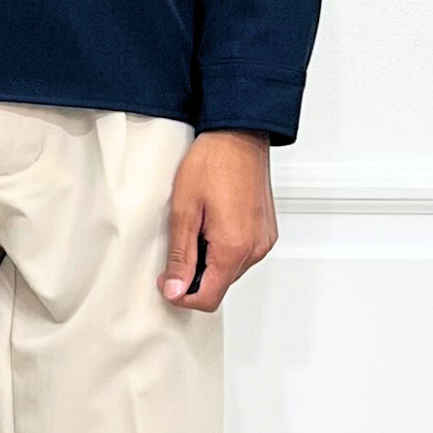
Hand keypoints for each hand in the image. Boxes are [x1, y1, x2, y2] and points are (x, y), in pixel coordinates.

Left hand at [157, 130, 277, 312]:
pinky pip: (242, 254)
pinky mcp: (266, 231)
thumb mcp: (184, 210)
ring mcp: (264, 240)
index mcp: (233, 248)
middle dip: (195, 275)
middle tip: (179, 243)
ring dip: (210, 261)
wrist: (239, 134)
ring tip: (197, 227)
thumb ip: (180, 256)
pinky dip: (224, 248)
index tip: (166, 280)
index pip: (208, 298)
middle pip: (219, 285)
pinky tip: (213, 223)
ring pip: (230, 271)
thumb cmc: (213, 162)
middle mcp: (255, 249)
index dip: (181, 295)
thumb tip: (175, 289)